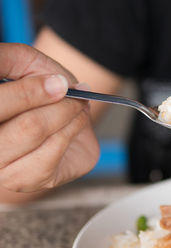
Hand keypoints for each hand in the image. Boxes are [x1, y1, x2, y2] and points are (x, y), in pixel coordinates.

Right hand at [0, 43, 98, 192]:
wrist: (54, 122)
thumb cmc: (35, 92)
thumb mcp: (24, 65)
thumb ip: (13, 58)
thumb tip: (30, 70)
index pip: (1, 103)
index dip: (29, 92)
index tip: (58, 83)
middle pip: (20, 121)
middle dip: (55, 102)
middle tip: (70, 91)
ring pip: (33, 132)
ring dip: (66, 114)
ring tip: (77, 105)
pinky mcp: (21, 180)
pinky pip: (49, 153)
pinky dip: (71, 130)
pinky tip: (75, 122)